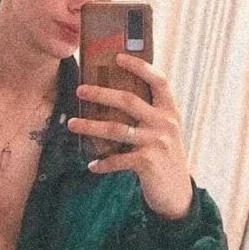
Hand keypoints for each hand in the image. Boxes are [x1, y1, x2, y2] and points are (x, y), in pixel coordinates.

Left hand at [67, 53, 192, 219]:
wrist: (177, 192)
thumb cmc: (164, 155)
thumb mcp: (164, 130)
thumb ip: (149, 113)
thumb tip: (114, 94)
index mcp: (170, 110)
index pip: (158, 81)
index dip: (140, 67)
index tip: (118, 57)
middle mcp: (165, 123)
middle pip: (128, 100)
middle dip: (101, 94)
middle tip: (80, 90)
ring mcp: (156, 142)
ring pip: (116, 129)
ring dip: (90, 126)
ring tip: (71, 124)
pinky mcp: (147, 162)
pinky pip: (118, 159)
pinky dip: (102, 163)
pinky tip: (91, 165)